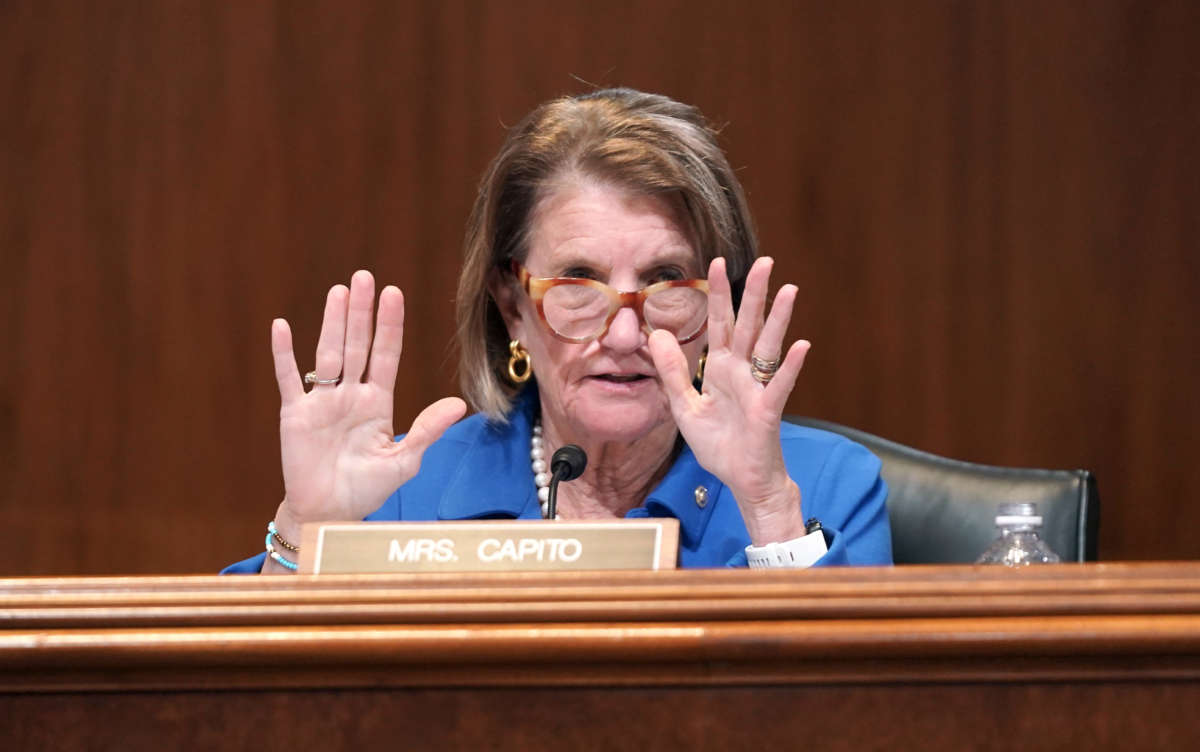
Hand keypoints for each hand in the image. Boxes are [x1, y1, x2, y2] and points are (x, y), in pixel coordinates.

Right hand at [270, 270, 465, 534]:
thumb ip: (427, 430)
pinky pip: (288, 379)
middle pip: (357, 345)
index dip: (389, 325)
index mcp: (377, 402)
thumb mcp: (404, 460)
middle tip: (365, 277)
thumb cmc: (367, 489)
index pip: (386, 355)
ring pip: (328, 353)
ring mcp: (322, 401)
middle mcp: (350, 395)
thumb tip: (458, 404)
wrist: (329, 514)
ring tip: (339, 291)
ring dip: (332, 322)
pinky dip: (284, 354)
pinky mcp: (295, 414)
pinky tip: (282, 326)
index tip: (394, 293)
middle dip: (362, 312)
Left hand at [648, 257, 809, 544]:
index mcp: (721, 368)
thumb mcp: (685, 407)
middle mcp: (741, 372)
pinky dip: (791, 367)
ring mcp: (757, 389)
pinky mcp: (767, 411)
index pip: (719, 323)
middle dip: (754, 294)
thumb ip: (673, 372)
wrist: (741, 481)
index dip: (718, 294)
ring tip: (789, 289)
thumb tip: (657, 335)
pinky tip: (802, 345)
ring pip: (768, 347)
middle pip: (747, 326)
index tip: (717, 262)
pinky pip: (779, 386)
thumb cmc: (720, 445)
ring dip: (779, 319)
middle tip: (765, 261)